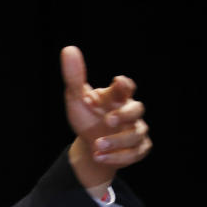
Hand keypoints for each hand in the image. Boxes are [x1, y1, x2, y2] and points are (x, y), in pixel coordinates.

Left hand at [61, 46, 151, 191]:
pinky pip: (136, 153)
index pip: (126, 87)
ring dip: (117, 141)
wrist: (90, 146)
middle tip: (109, 120)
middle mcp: (129, 113)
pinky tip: (100, 157)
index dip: (124, 85)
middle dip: (125, 114)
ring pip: (136, 134)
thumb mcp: (77, 99)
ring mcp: (135, 131)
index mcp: (116, 98)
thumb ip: (74, 77)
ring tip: (97, 145)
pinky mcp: (137, 149)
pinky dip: (119, 157)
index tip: (117, 83)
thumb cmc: (87, 117)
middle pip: (137, 109)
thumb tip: (68, 50)